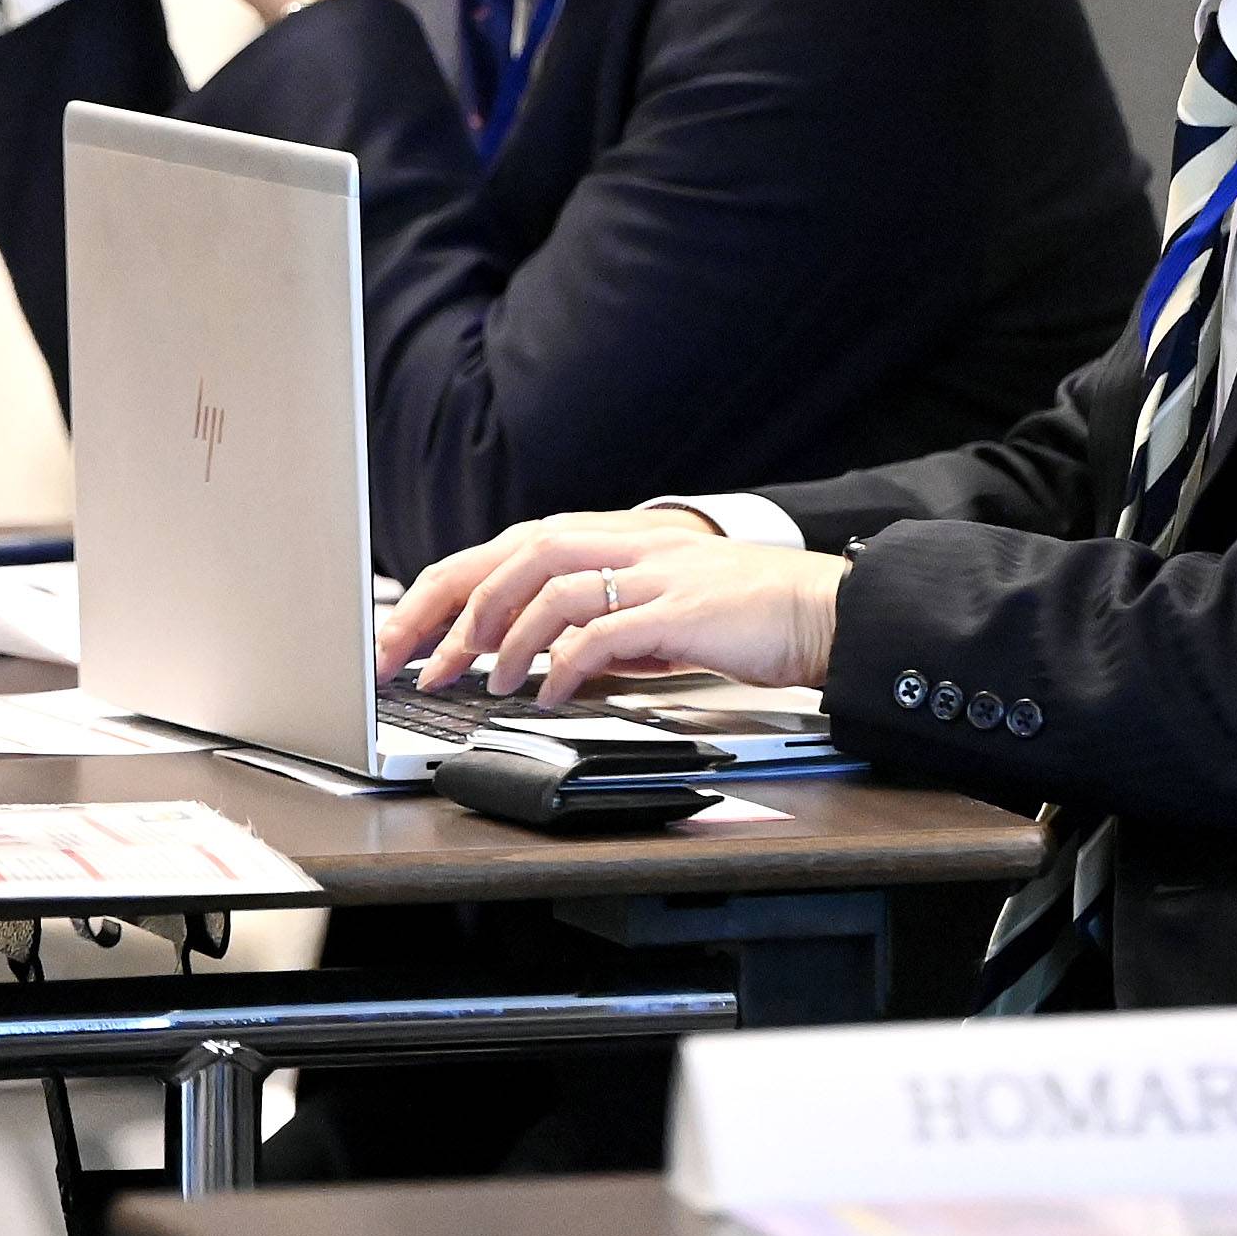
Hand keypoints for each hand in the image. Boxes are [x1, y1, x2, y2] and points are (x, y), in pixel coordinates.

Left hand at [377, 510, 846, 704]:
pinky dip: (565, 665)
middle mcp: (628, 544)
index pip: (509, 548)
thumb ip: (601, 628)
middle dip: (452, 609)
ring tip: (484, 682)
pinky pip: (604, 632)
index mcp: (615, 540)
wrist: (826, 610)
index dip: (451, 588)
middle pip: (512, 555)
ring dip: (505, 639)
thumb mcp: (657, 615)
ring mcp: (654, 573)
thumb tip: (547, 662)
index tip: (409, 634)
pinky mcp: (681, 611)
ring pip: (550, 587)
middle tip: (414, 661)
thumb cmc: (746, 616)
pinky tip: (548, 695)